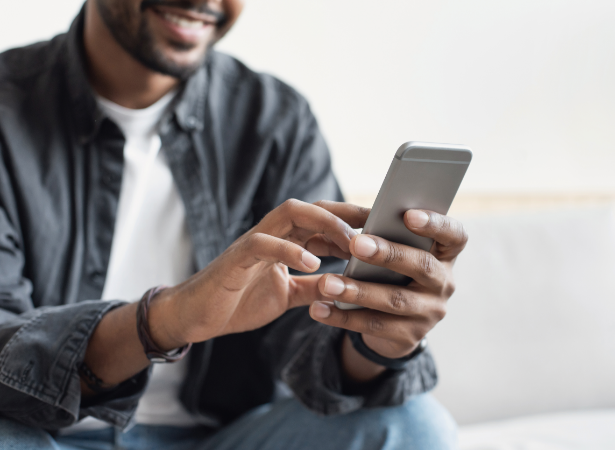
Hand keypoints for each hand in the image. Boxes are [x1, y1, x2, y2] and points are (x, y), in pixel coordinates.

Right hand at [151, 200, 368, 347]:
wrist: (196, 316)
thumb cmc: (239, 300)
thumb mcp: (288, 295)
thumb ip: (313, 286)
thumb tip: (346, 285)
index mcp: (284, 242)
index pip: (323, 222)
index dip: (353, 223)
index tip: (383, 230)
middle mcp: (272, 235)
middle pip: (313, 209)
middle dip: (347, 213)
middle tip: (378, 224)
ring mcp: (253, 243)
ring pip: (291, 214)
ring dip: (324, 224)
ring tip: (351, 241)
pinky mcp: (236, 259)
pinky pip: (263, 244)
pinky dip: (290, 251)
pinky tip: (313, 264)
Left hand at [308, 209, 467, 359]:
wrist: (393, 325)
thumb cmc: (391, 273)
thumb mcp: (394, 254)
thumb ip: (382, 237)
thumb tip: (344, 225)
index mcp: (444, 254)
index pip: (454, 236)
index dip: (435, 224)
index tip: (408, 215)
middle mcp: (444, 283)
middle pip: (423, 266)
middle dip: (388, 254)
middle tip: (356, 244)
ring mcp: (430, 313)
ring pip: (395, 300)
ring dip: (358, 291)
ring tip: (327, 283)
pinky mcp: (409, 337)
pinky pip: (374, 326)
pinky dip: (343, 316)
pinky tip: (319, 309)